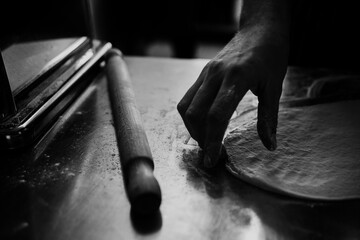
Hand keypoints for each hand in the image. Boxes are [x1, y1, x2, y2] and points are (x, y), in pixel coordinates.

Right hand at [177, 27, 288, 167]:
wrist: (260, 29)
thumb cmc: (271, 55)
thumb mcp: (275, 86)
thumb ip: (269, 117)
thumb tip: (270, 145)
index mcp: (236, 78)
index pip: (216, 115)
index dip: (212, 140)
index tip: (212, 160)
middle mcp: (216, 75)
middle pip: (195, 113)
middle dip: (199, 137)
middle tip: (211, 153)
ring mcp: (206, 72)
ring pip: (186, 105)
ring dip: (192, 127)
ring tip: (206, 139)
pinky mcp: (203, 72)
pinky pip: (188, 97)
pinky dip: (192, 114)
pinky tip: (203, 122)